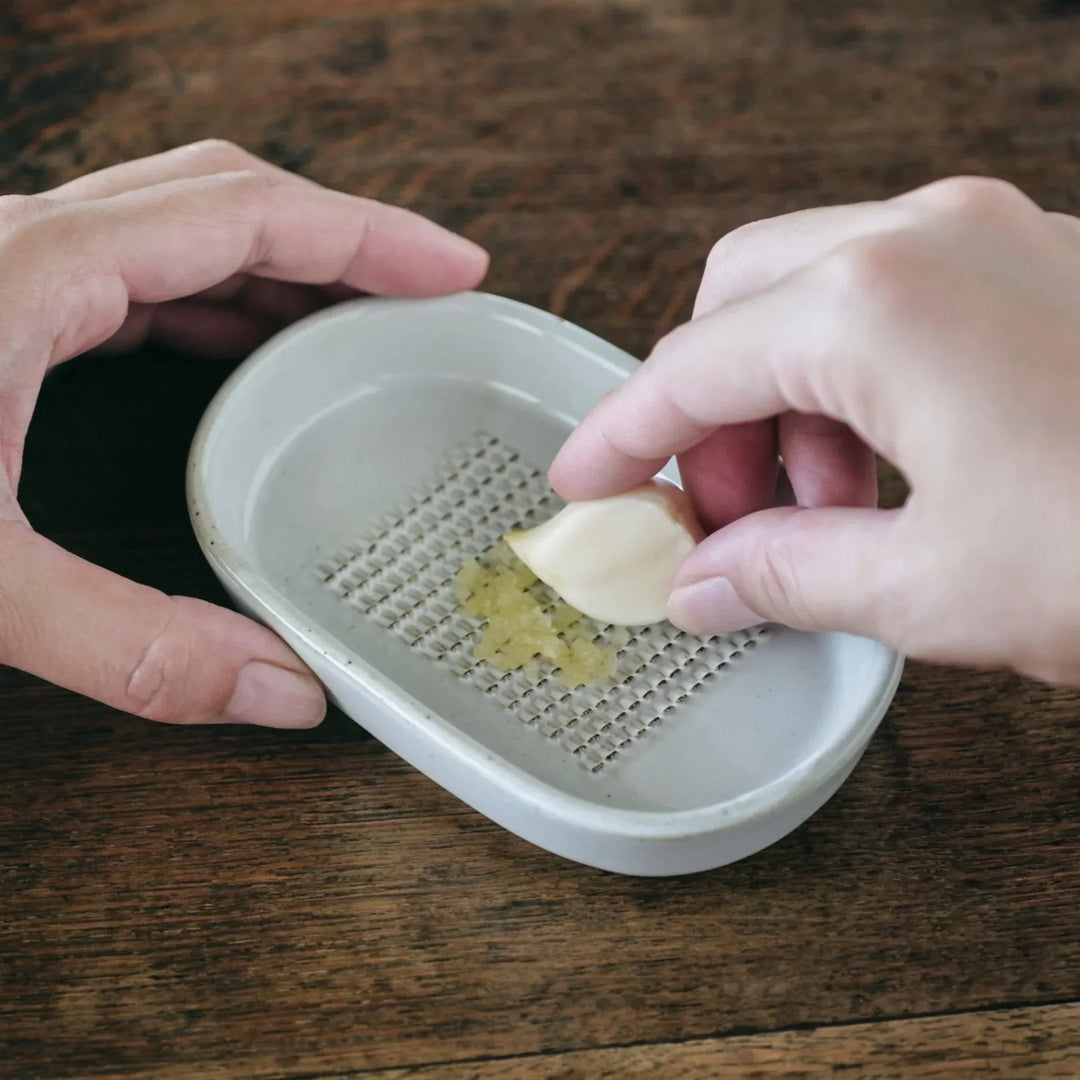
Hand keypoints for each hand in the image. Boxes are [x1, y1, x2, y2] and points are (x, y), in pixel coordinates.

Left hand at [0, 140, 487, 725]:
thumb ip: (133, 648)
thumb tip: (285, 692)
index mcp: (36, 270)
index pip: (246, 215)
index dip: (367, 234)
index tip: (455, 265)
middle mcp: (28, 241)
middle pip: (228, 198)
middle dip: (346, 238)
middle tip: (431, 293)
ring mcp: (9, 262)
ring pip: (185, 226)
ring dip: (288, 264)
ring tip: (367, 319)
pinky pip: (142, 271)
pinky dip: (221, 296)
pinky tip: (249, 347)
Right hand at [550, 177, 1079, 684]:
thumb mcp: (933, 588)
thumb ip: (788, 575)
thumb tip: (702, 585)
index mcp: (872, 305)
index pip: (687, 367)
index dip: (618, 437)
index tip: (583, 484)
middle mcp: (922, 238)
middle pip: (736, 304)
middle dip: (706, 415)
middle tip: (719, 517)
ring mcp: (987, 236)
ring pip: (810, 295)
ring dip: (782, 406)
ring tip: (820, 515)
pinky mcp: (1033, 264)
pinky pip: (889, 301)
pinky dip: (852, 385)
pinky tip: (887, 474)